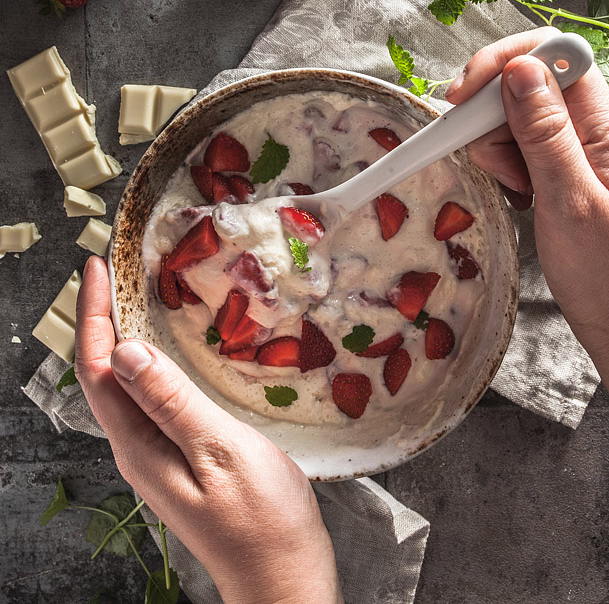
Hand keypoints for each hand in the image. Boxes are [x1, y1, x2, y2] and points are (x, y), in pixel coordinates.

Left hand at [74, 256, 342, 603]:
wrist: (282, 575)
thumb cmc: (261, 520)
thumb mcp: (219, 451)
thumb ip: (171, 402)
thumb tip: (126, 351)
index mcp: (139, 444)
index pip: (98, 368)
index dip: (93, 315)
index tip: (95, 267)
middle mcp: (138, 447)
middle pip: (103, 374)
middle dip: (100, 319)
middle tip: (110, 272)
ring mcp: (156, 454)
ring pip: (124, 385)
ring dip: (121, 338)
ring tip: (129, 299)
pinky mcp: (177, 456)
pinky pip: (148, 398)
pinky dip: (147, 362)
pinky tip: (164, 350)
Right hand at [446, 27, 608, 455]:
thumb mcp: (570, 202)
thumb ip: (545, 133)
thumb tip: (520, 69)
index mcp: (608, 128)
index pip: (557, 57)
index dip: (508, 61)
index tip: (467, 94)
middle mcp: (597, 130)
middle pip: (532, 82)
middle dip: (494, 108)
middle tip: (485, 155)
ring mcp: (582, 149)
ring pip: (522, 114)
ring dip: (499, 140)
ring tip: (510, 184)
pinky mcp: (567, 169)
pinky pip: (526, 145)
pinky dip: (509, 161)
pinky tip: (516, 190)